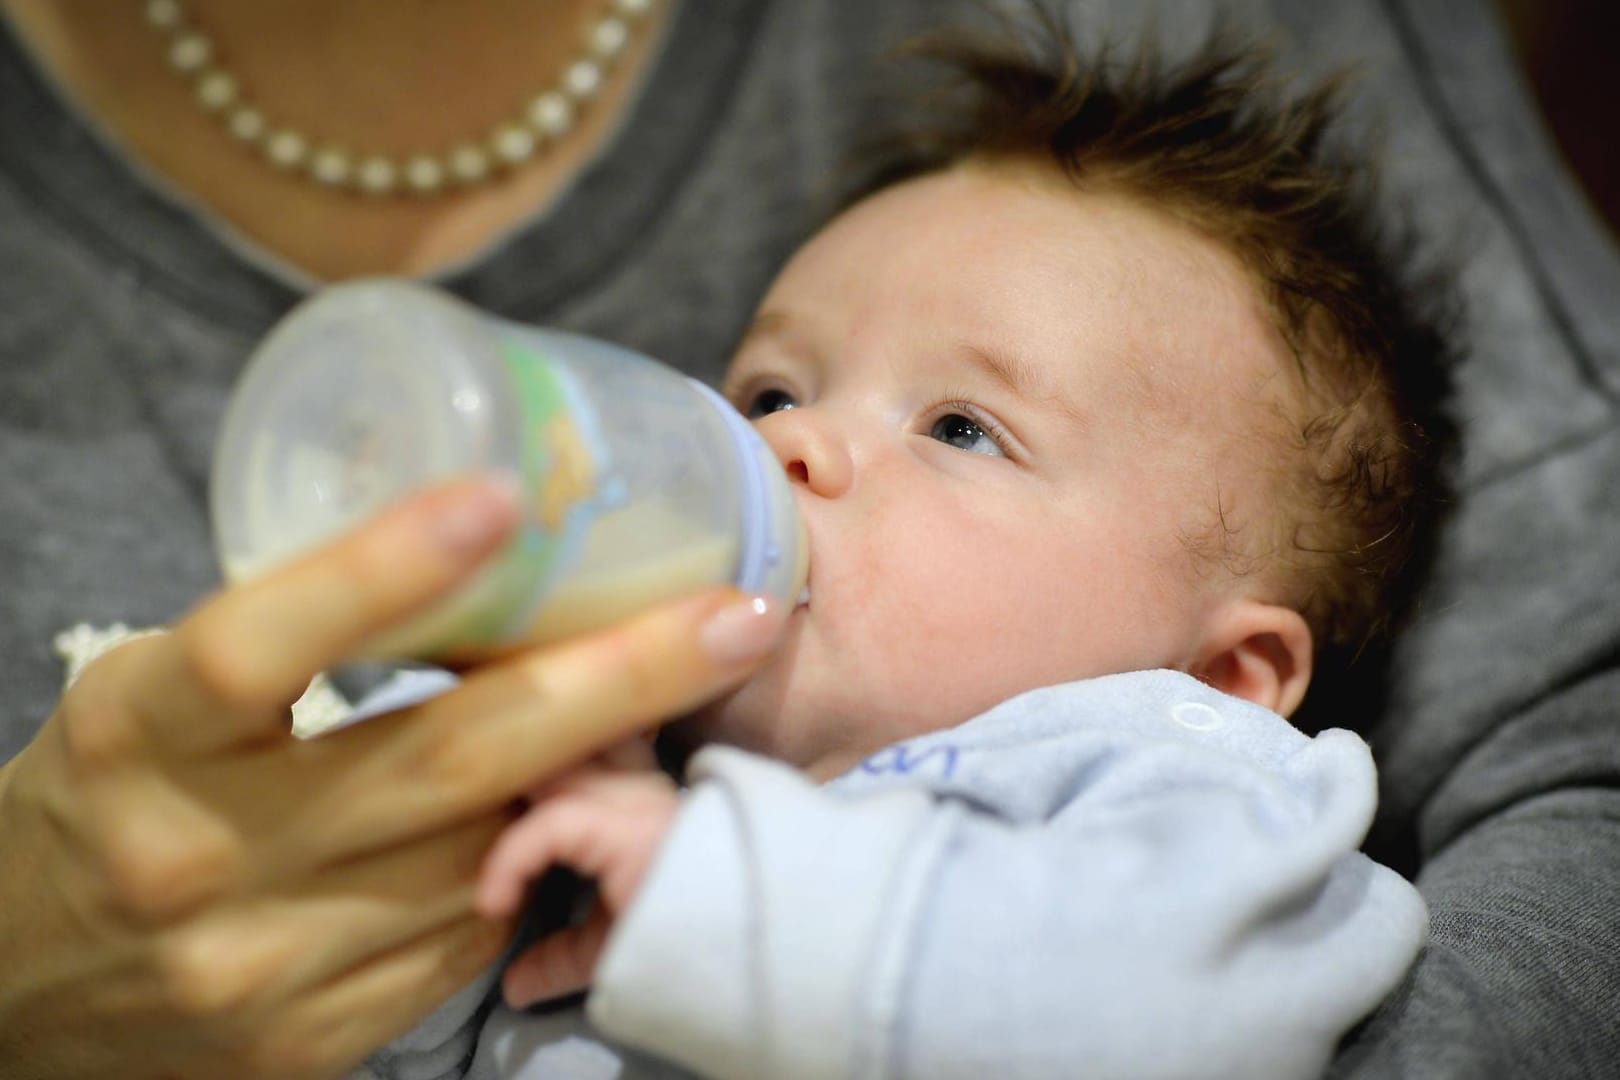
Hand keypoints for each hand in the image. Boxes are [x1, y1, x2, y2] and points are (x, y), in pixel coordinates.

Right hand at [0, 478, 783, 1079]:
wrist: (13, 993)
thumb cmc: (106, 799)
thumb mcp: (151, 699)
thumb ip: (288, 642)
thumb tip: (478, 555)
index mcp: (134, 735)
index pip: (260, 645)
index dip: (381, 571)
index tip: (501, 499)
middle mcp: (199, 855)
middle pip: (444, 759)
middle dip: (616, 681)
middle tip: (735, 613)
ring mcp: (264, 965)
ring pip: (488, 848)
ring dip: (601, 771)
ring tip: (688, 690)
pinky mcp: (314, 1040)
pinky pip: (470, 932)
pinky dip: (538, 856)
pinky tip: (593, 801)